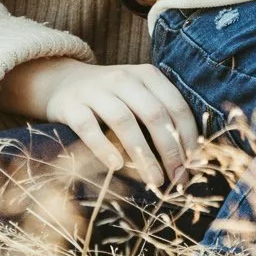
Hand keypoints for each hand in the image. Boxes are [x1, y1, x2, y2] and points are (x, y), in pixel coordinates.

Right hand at [0, 57, 198, 188]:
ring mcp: (95, 91)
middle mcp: (123, 78)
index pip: (176, 106)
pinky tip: (116, 166)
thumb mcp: (138, 96)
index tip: (193, 165)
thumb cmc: (111, 98)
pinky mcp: (71, 105)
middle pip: (153, 114)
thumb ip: (160, 117)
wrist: (61, 81)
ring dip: (142, 154)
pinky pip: (89, 127)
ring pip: (124, 121)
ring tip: (154, 180)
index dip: (188, 137)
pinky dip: (104, 147)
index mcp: (146, 75)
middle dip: (170, 149)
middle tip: (178, 179)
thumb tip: (189, 159)